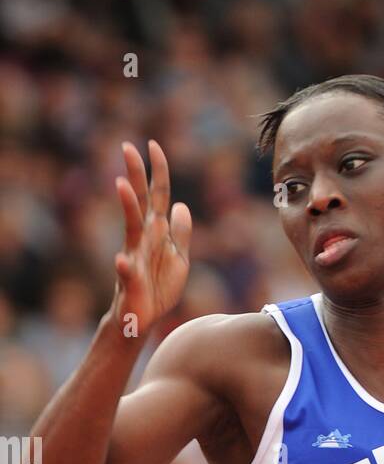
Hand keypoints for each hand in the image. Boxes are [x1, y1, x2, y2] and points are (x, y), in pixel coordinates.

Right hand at [111, 139, 191, 334]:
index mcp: (156, 232)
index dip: (158, 172)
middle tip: (127, 146)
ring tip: (122, 186)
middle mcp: (142, 239)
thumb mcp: (178, 258)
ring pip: (130, 228)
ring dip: (127, 207)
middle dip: (135, 175)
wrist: (144, 318)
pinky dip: (124, 267)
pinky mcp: (131, 282)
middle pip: (139, 202)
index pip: (157, 196)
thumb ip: (180, 233)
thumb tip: (181, 205)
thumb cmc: (159, 287)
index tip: (153, 145)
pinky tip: (121, 261)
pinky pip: (127, 272)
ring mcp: (135, 257)